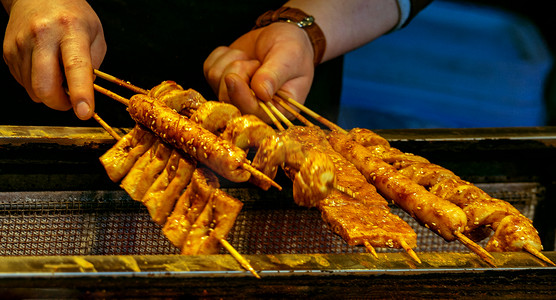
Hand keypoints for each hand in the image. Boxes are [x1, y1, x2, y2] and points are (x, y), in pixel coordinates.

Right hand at [2, 0, 105, 119]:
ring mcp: (20, 44)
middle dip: (59, 103)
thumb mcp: (96, 34)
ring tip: (58, 75)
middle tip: (70, 100)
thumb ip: (94, 64)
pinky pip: (23, 83)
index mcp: (70, 30)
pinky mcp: (7, 51)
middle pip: (44, 86)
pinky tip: (44, 68)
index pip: (75, 67)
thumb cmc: (72, 16)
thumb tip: (86, 92)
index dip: (80, 93)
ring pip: (32, 89)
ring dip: (48, 93)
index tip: (84, 113)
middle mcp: (42, 35)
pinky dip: (36, 84)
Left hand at [204, 22, 313, 121]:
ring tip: (252, 60)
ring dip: (233, 61)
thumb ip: (274, 75)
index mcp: (276, 110)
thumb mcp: (289, 58)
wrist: (282, 36)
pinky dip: (223, 55)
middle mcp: (253, 108)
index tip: (233, 79)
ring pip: (216, 79)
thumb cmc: (293, 48)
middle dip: (239, 72)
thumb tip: (261, 92)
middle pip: (227, 99)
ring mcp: (234, 95)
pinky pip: (209, 68)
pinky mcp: (220, 81)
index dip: (240, 97)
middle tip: (257, 63)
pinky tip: (241, 55)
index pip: (252, 112)